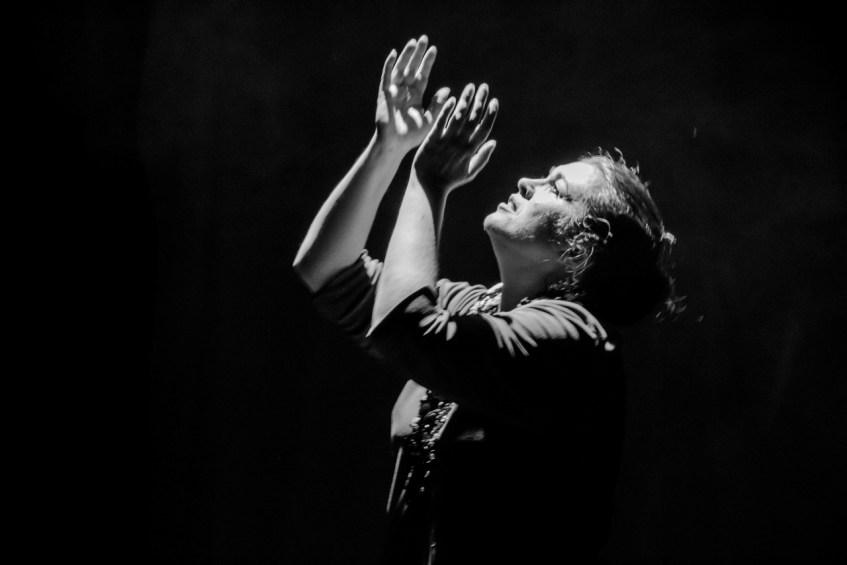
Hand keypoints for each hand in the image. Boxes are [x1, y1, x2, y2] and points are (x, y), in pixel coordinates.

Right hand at [375, 35, 450, 153]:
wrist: (395, 145)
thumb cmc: (412, 137)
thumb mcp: (430, 120)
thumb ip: (437, 104)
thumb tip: (447, 90)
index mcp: (415, 97)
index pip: (423, 75)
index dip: (428, 63)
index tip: (434, 49)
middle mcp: (404, 92)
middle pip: (412, 68)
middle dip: (418, 54)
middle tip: (424, 38)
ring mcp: (394, 92)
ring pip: (400, 69)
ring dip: (406, 55)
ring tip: (414, 42)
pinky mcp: (384, 94)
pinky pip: (386, 77)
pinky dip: (389, 65)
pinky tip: (393, 53)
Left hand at [412, 83, 497, 193]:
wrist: (428, 186)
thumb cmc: (449, 180)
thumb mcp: (470, 172)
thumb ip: (482, 157)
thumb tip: (494, 142)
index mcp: (470, 151)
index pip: (484, 128)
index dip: (490, 114)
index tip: (494, 101)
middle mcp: (460, 144)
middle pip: (473, 119)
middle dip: (480, 101)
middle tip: (484, 86)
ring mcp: (446, 141)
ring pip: (458, 117)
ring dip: (465, 101)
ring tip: (470, 87)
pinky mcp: (432, 140)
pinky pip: (441, 122)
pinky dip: (446, 111)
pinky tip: (452, 99)